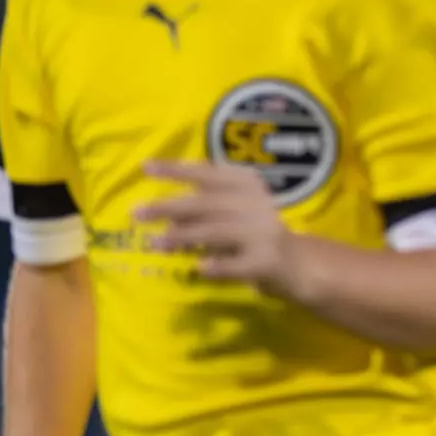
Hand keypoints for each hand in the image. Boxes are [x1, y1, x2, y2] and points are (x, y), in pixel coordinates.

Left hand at [135, 162, 301, 294]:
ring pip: (216, 232)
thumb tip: (163, 218)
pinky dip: (217, 266)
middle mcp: (258, 204)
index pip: (209, 173)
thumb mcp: (233, 212)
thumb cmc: (256, 232)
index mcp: (249, 185)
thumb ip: (203, 210)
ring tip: (154, 243)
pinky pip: (235, 264)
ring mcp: (263, 233)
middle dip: (170, 207)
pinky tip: (198, 268)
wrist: (298, 264)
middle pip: (207, 203)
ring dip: (183, 237)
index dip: (177, 169)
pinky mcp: (266, 262)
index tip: (146, 166)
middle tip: (136, 212)